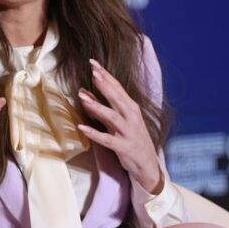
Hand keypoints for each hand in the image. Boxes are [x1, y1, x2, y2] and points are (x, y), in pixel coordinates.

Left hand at [77, 59, 163, 193]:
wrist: (147, 165)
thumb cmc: (131, 138)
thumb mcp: (116, 121)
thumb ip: (100, 107)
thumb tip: (83, 93)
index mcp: (131, 108)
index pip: (117, 87)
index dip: (105, 75)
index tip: (93, 62)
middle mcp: (131, 117)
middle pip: (117, 98)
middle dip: (104, 84)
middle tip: (92, 71)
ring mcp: (128, 132)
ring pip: (112, 116)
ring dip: (97, 106)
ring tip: (82, 97)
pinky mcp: (124, 147)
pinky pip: (107, 140)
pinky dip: (94, 133)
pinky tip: (81, 128)